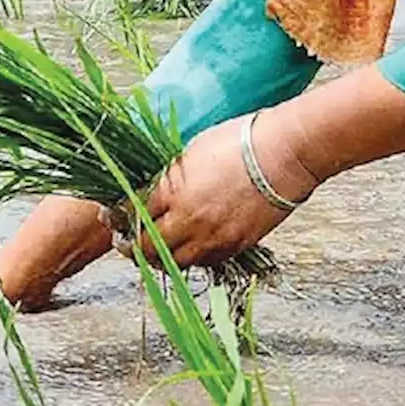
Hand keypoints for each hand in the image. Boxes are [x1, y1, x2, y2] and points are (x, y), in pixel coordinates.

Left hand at [123, 113, 316, 268]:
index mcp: (172, 193)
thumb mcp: (191, 152)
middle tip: (132, 242)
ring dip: (165, 256)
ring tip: (161, 247)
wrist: (282, 155)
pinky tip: (193, 244)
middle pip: (149, 249)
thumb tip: (153, 191)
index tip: (122, 218)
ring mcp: (213, 238)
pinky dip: (194, 256)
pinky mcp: (236, 246)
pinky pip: (206, 262)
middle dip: (137, 247)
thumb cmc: (238, 143)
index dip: (126, 219)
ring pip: (177, 263)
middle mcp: (188, 222)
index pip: (136, 216)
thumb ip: (169, 177)